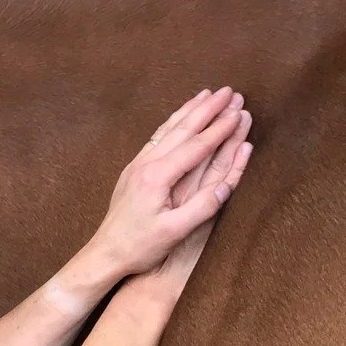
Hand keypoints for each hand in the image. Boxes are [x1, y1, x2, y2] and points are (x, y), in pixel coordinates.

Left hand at [80, 88, 252, 283]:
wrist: (106, 253)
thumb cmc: (140, 247)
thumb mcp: (174, 232)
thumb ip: (202, 207)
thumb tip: (227, 186)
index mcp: (158, 177)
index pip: (196, 147)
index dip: (220, 129)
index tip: (239, 113)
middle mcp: (146, 164)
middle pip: (182, 129)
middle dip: (208, 109)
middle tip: (230, 92)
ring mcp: (138, 164)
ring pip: (168, 128)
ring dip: (189, 109)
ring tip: (207, 94)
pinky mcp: (134, 169)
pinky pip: (158, 137)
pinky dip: (173, 122)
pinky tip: (180, 117)